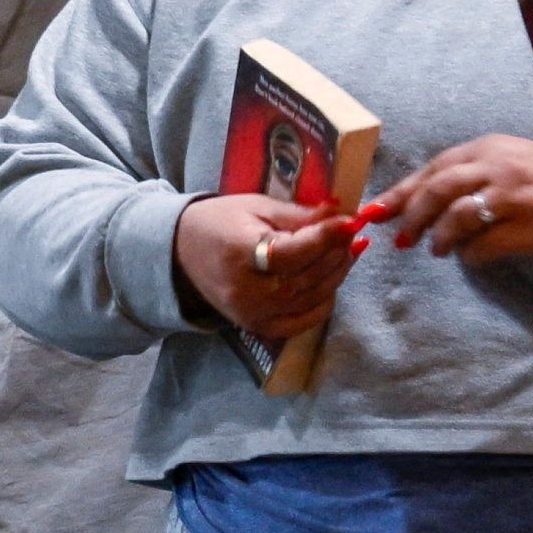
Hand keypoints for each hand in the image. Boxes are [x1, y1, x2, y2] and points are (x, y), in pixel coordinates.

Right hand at [174, 190, 360, 346]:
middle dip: (336, 253)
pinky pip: (302, 321)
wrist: (181, 252)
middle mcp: (245, 290)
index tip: (351, 222)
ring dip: (337, 274)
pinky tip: (331, 282)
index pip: (292, 252)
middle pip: (306, 277)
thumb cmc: (220, 222)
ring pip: (311, 298)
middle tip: (351, 234)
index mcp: (239, 254)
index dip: (326, 238)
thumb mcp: (256, 207)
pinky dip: (323, 304)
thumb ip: (298, 215)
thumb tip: (341, 213)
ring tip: (348, 251)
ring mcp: (251, 313)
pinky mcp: (257, 326)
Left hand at [365, 133, 532, 266]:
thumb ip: (478, 173)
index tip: (374, 210)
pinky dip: (471, 256)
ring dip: (438, 238)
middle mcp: (502, 165)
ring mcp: (518, 196)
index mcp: (495, 147)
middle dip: (411, 215)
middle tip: (401, 238)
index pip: (435, 167)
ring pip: (455, 217)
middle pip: (437, 189)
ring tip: (438, 250)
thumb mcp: (520, 162)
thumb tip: (426, 201)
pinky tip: (474, 258)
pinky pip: (483, 246)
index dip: (401, 191)